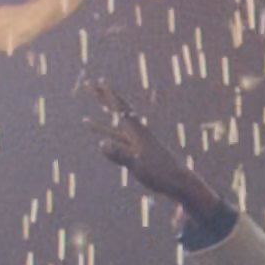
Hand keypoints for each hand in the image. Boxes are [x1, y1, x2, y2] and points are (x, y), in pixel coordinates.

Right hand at [92, 78, 224, 221]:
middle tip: (90, 89)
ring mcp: (137, 145)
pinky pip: (118, 145)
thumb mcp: (138, 165)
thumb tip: (101, 144)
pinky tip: (101, 143)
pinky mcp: (138, 155)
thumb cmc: (162, 174)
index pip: (120, 109)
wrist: (180, 184)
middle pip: (116, 113)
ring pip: (114, 131)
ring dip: (100, 125)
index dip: (109, 96)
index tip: (99, 81)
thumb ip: (120, 154)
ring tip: (85, 121)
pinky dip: (108, 141)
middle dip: (102, 101)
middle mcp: (137, 134)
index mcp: (138, 132)